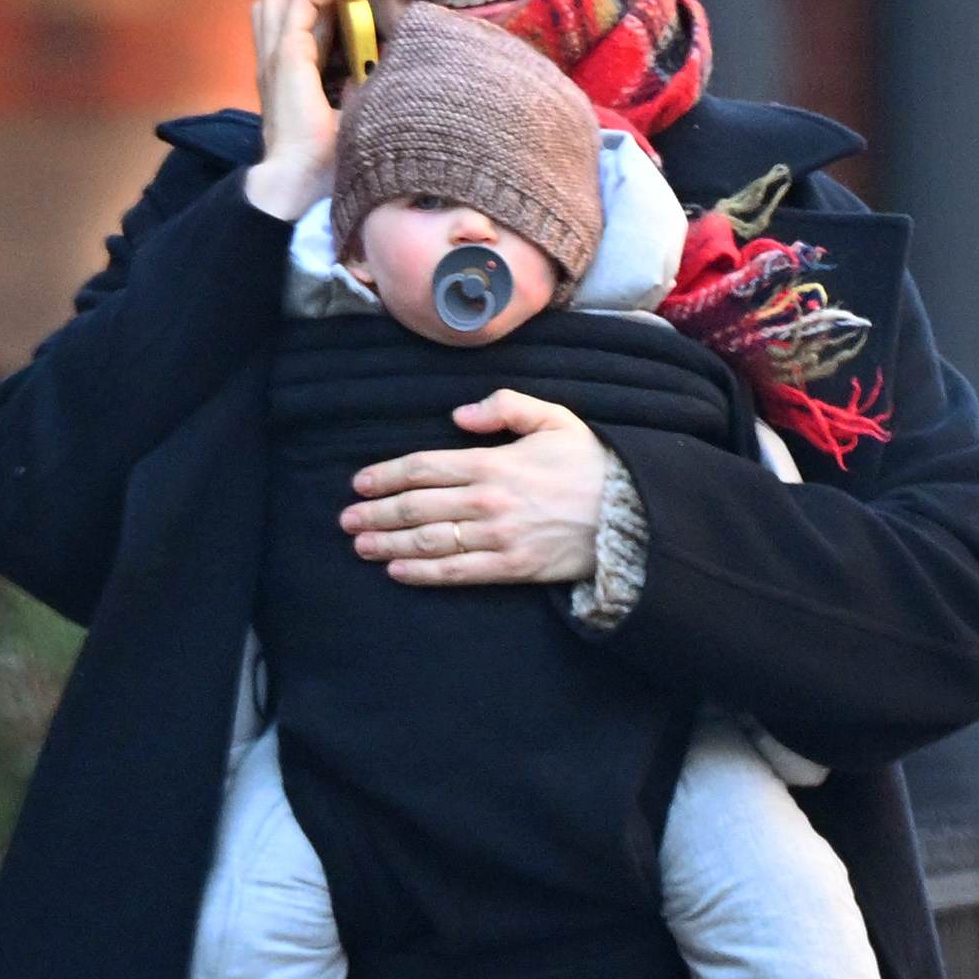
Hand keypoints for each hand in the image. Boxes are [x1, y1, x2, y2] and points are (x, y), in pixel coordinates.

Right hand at [243, 0, 371, 220]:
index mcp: (284, 74)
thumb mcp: (345, 117)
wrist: (297, 183)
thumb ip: (354, 90)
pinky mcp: (286, 56)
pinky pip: (301, 1)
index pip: (291, 18)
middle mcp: (273, 60)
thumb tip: (379, 72)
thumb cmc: (319, 163)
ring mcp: (274, 56)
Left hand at [343, 392, 611, 585]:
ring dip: (388, 542)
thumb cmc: (592, 464)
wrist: (632, 515)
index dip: (387, 475)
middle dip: (376, 512)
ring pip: (429, 540)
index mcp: (493, 461)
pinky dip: (422, 572)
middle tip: (346, 519)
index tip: (360, 483)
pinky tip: (396, 570)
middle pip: (417, 506)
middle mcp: (487, 500)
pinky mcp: (511, 568)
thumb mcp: (554, 417)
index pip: (425, 467)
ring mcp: (497, 537)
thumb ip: (505, 406)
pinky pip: (456, 572)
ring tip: (360, 545)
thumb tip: (460, 415)